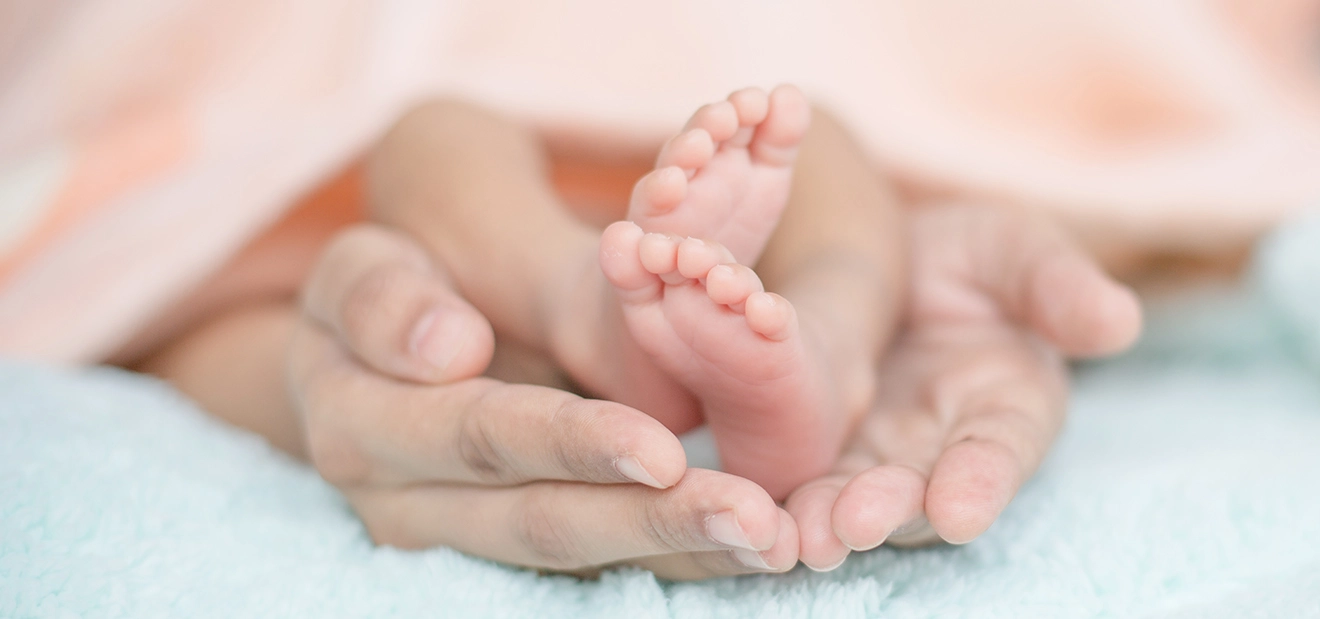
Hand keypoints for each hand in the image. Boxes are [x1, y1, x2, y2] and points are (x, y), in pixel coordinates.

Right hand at [287, 223, 799, 577]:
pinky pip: (597, 553)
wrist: (397, 309)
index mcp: (350, 408)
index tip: (660, 451)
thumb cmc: (406, 252)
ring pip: (572, 551)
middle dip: (648, 520)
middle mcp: (392, 491)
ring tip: (771, 543)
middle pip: (532, 516)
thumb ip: (397, 291)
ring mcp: (450, 526)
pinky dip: (677, 553)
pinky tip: (753, 550)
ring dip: (676, 551)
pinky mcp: (505, 532)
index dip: (568, 444)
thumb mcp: (380, 242)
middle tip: (753, 517)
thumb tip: (447, 352)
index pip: (472, 433)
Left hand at [786, 204, 1142, 569]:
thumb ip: (1056, 285)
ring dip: (829, 521)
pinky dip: (776, 499)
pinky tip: (747, 511)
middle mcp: (940, 449)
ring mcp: (874, 455)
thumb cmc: (966, 255)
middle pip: (919, 493)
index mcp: (1005, 406)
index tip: (959, 511)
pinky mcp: (813, 449)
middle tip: (854, 523)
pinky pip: (796, 479)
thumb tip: (1118, 321)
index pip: (1001, 452)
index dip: (982, 482)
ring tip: (801, 535)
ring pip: (854, 499)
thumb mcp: (1012, 249)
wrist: (878, 253)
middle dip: (890, 511)